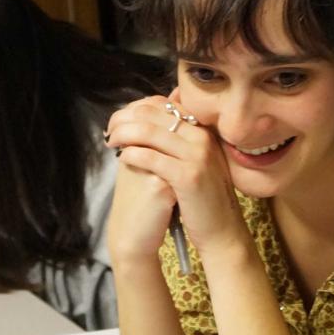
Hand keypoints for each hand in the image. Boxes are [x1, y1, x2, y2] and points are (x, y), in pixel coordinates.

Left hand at [104, 94, 244, 258]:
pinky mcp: (188, 176)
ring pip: (149, 131)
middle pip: (153, 113)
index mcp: (203, 130)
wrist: (223, 230)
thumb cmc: (203, 198)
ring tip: (112, 143)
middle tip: (110, 131)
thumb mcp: (196, 162)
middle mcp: (202, 137)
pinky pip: (151, 157)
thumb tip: (149, 122)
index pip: (163, 104)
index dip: (135, 109)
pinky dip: (132, 154)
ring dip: (123, 134)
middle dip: (124, 118)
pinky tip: (122, 159)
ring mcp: (198, 156)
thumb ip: (178, 142)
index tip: (120, 121)